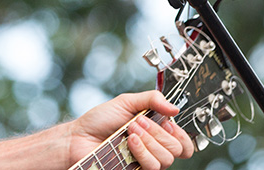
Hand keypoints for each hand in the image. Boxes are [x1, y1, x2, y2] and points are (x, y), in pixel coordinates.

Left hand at [67, 91, 193, 169]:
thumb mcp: (126, 102)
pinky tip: (129, 142)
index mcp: (155, 132)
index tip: (168, 123)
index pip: (183, 142)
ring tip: (130, 131)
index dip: (181, 134)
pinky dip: (142, 151)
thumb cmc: (100, 120)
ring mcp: (145, 162)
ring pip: (165, 159)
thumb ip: (151, 100)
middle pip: (175, 149)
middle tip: (137, 122)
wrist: (80, 136)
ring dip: (148, 141)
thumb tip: (175, 108)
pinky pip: (151, 167)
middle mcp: (153, 149)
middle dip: (157, 132)